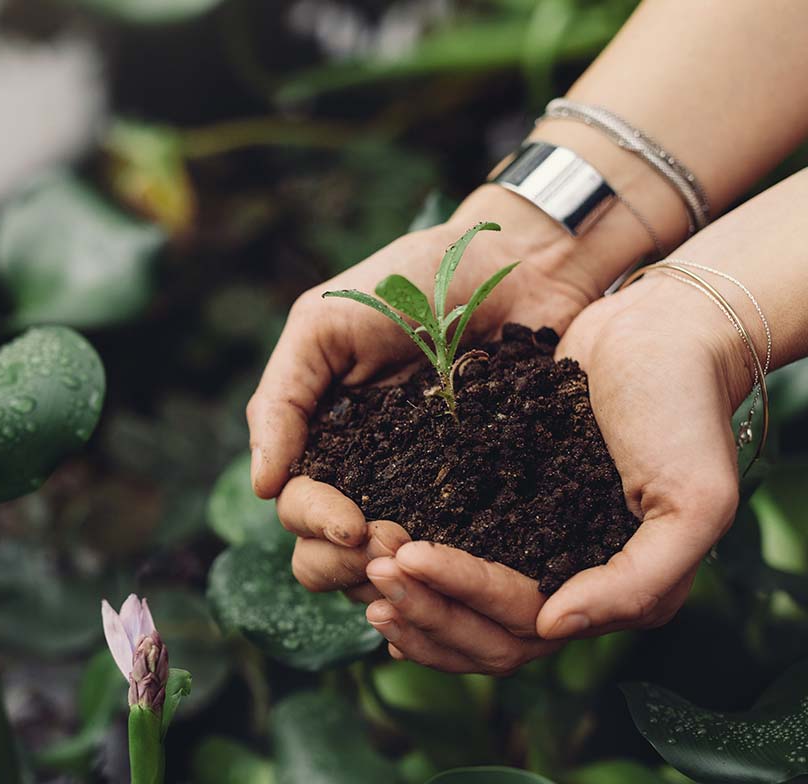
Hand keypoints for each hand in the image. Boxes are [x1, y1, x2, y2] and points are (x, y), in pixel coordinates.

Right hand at [248, 187, 599, 595]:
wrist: (515, 263)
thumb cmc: (409, 281)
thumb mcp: (324, 324)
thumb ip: (283, 399)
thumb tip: (262, 487)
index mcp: (322, 440)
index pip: (297, 506)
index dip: (315, 523)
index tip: (351, 525)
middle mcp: (366, 476)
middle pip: (328, 555)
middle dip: (347, 561)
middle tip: (390, 544)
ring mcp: (425, 491)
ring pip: (385, 568)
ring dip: (393, 574)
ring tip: (423, 552)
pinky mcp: (489, 497)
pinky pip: (460, 551)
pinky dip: (450, 569)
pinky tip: (462, 566)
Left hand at [366, 273, 745, 672]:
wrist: (664, 331)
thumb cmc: (685, 411)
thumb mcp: (695, 502)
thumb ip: (638, 582)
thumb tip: (551, 629)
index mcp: (610, 592)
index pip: (521, 626)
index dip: (459, 600)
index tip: (406, 557)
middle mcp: (566, 580)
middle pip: (481, 632)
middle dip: (423, 608)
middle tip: (371, 568)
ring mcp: (531, 543)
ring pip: (460, 605)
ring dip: (410, 596)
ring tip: (362, 563)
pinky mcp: (503, 500)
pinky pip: (452, 550)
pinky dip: (415, 564)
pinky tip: (374, 552)